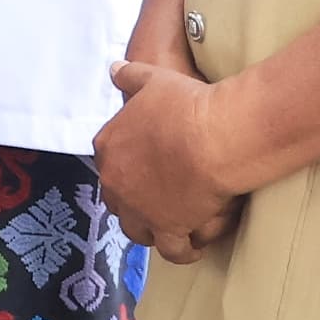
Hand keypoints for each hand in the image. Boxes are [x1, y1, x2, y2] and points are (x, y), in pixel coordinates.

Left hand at [99, 58, 245, 260]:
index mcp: (107, 148)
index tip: (144, 168)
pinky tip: (192, 247)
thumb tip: (115, 68)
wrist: (212, 136)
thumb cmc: (185, 105)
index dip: (127, 167)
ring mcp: (138, 209)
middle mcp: (115, 182)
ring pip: (136, 230)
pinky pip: (170, 250)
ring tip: (168, 227)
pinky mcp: (166, 229)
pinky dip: (181, 251)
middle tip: (156, 200)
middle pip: (118, 200)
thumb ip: (130, 76)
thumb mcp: (152, 80)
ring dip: (150, 229)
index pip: (109, 163)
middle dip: (133, 202)